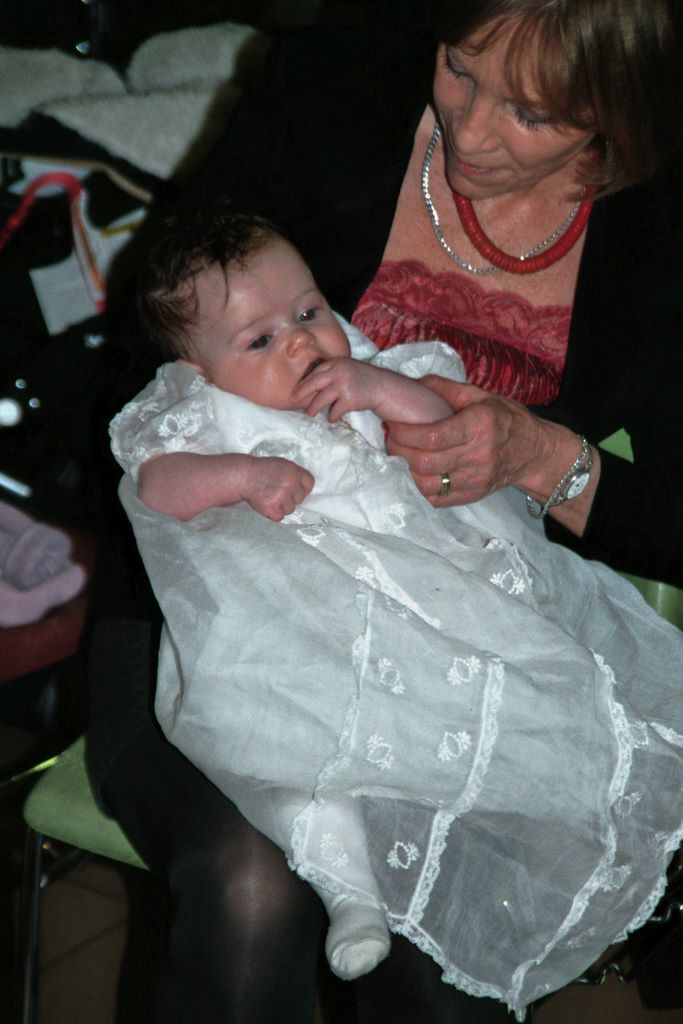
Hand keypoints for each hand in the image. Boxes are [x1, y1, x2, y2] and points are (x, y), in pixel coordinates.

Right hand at [245, 457, 313, 520]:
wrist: (243, 476)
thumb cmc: (261, 471)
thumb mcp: (282, 465)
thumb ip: (294, 475)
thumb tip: (302, 488)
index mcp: (294, 471)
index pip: (309, 484)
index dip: (301, 489)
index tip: (294, 491)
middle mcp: (290, 483)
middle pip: (299, 499)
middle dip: (290, 498)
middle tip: (276, 492)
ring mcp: (281, 495)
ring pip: (290, 509)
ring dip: (281, 507)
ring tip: (269, 496)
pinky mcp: (272, 506)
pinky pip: (279, 517)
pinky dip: (272, 514)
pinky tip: (265, 503)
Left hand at [292, 358, 384, 421]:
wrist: (383, 387)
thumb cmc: (361, 380)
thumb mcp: (346, 369)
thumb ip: (331, 372)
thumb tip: (308, 385)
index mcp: (336, 363)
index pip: (315, 372)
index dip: (304, 382)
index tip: (296, 389)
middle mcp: (338, 372)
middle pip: (313, 383)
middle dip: (301, 392)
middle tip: (293, 400)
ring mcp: (344, 386)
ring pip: (321, 400)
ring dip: (313, 408)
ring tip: (309, 414)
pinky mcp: (349, 400)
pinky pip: (334, 411)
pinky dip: (331, 416)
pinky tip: (332, 418)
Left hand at [385, 375, 554, 505]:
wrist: (534, 451)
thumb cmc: (505, 418)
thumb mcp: (480, 395)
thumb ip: (445, 389)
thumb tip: (413, 384)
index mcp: (479, 425)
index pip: (432, 436)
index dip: (405, 433)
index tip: (392, 425)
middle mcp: (479, 454)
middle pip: (426, 462)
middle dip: (400, 450)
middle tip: (391, 440)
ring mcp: (477, 478)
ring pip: (428, 484)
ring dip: (409, 470)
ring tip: (406, 455)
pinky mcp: (474, 495)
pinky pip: (438, 498)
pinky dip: (422, 487)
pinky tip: (421, 472)